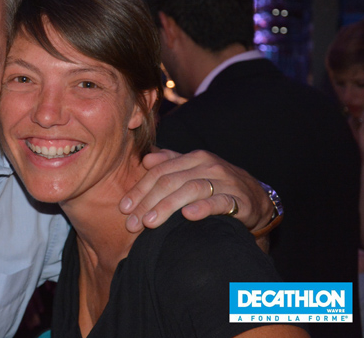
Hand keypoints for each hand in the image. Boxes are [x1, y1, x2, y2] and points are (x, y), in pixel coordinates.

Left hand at [120, 149, 271, 232]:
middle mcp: (208, 165)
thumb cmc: (217, 185)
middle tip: (132, 223)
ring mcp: (224, 181)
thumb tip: (146, 159)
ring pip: (190, 190)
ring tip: (149, 223)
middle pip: (170, 182)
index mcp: (193, 157)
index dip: (139, 190)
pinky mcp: (239, 199)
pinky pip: (219, 202)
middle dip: (147, 203)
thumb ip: (170, 163)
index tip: (124, 208)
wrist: (257, 199)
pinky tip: (187, 216)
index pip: (159, 172)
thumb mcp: (193, 171)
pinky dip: (203, 208)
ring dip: (167, 207)